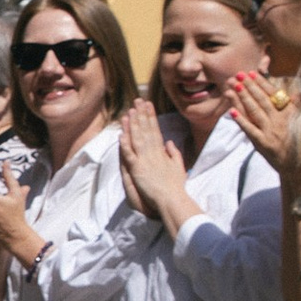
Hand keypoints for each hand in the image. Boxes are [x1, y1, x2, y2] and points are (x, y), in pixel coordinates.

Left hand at [116, 96, 187, 224]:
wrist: (173, 199)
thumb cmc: (176, 186)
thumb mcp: (179, 166)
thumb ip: (174, 153)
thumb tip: (169, 142)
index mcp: (162, 152)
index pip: (156, 129)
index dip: (151, 116)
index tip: (148, 104)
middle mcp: (153, 153)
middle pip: (146, 130)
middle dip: (141, 114)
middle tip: (138, 101)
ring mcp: (145, 161)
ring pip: (137, 139)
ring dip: (132, 125)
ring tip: (129, 111)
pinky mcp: (138, 170)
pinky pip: (130, 155)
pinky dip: (125, 145)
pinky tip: (121, 135)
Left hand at [229, 66, 300, 179]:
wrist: (299, 167)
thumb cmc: (300, 143)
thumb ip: (297, 107)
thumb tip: (297, 91)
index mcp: (289, 113)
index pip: (273, 94)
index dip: (262, 83)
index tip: (252, 73)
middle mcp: (279, 120)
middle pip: (261, 100)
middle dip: (249, 86)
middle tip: (238, 75)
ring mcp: (270, 132)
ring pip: (254, 111)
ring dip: (242, 98)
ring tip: (232, 87)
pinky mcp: (262, 144)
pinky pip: (250, 130)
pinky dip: (241, 121)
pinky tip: (231, 112)